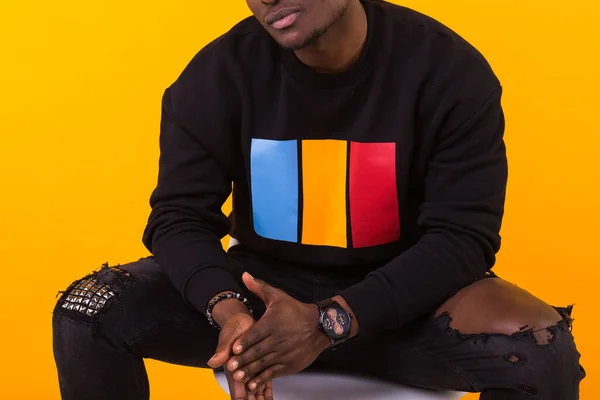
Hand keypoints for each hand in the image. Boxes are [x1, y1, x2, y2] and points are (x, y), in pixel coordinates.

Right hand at [206, 300, 273, 399]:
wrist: (242, 321)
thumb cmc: (232, 328)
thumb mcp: (227, 337)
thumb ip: (222, 350)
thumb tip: (212, 361)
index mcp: (232, 370)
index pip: (237, 391)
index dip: (241, 399)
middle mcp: (241, 373)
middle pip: (247, 394)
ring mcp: (250, 370)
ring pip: (255, 391)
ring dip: (260, 399)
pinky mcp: (259, 365)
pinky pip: (263, 381)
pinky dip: (266, 391)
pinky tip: (270, 398)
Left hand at [227, 273, 331, 390]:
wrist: (320, 326)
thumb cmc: (296, 310)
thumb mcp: (277, 296)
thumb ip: (259, 287)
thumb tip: (244, 275)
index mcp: (273, 323)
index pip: (256, 334)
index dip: (245, 342)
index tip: (234, 349)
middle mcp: (279, 339)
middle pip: (258, 351)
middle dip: (244, 360)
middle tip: (231, 367)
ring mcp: (285, 353)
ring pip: (265, 363)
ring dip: (251, 371)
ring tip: (239, 377)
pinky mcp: (290, 364)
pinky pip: (274, 373)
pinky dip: (263, 378)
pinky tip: (253, 383)